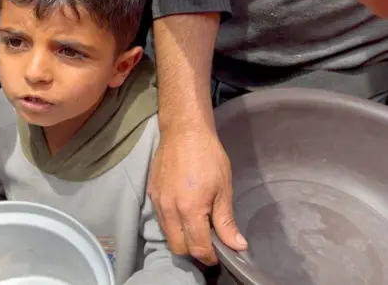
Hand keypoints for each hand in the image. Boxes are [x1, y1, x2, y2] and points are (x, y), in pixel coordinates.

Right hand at [148, 129, 246, 265]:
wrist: (184, 132)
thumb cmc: (207, 156)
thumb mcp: (224, 189)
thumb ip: (226, 221)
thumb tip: (237, 245)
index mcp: (190, 209)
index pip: (197, 247)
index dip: (210, 257)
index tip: (220, 254)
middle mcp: (169, 209)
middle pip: (178, 247)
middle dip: (194, 251)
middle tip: (209, 244)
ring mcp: (157, 202)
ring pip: (167, 234)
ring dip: (182, 238)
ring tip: (198, 228)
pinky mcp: (152, 194)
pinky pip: (161, 219)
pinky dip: (173, 224)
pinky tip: (185, 213)